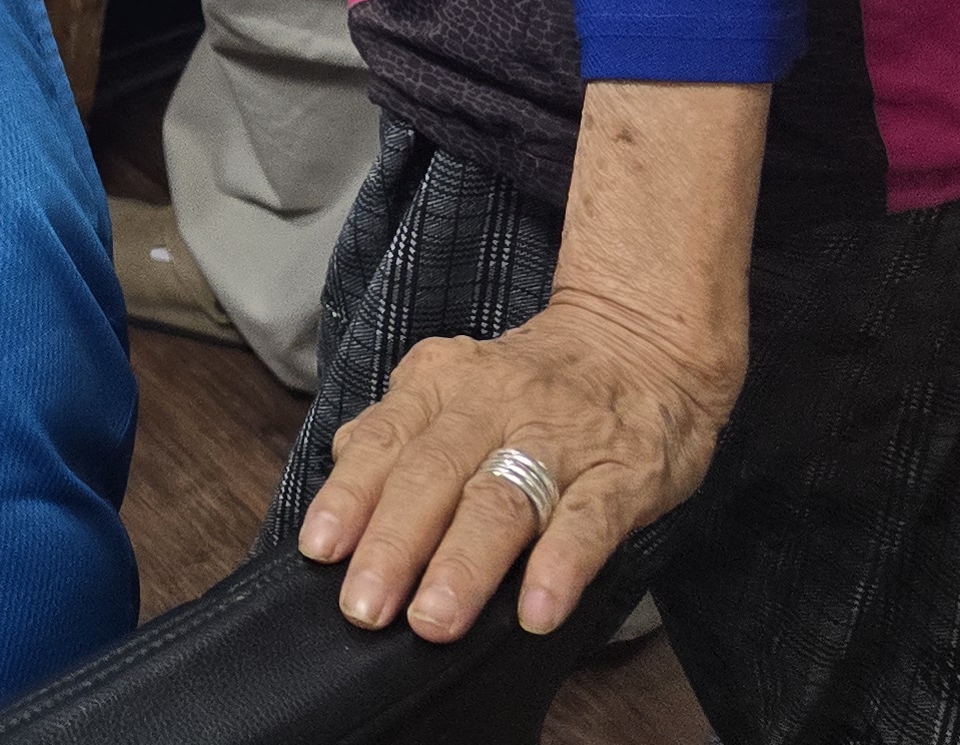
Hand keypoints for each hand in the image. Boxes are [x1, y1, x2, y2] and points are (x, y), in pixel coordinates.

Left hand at [296, 293, 740, 640]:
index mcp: (440, 383)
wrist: (638, 340)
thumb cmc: (529, 384)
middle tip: (366, 608)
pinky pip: (589, 521)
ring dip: (464, 564)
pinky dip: (560, 566)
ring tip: (434, 620)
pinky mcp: (623, 473)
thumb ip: (396, 429)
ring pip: (503, 501)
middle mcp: (493, 404)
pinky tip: (535, 612)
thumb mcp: (451, 385)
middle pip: (434, 474)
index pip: (384, 441)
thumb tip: (341, 480)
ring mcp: (560, 440)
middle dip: (394, 545)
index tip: (321, 551)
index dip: (350, 497)